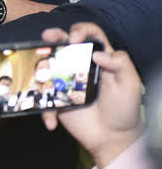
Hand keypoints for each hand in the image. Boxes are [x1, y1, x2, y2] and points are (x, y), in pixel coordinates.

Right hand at [41, 22, 142, 168]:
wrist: (113, 138)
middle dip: (53, 36)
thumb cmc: (124, 109)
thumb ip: (121, 64)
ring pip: (47, 67)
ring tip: (39, 76)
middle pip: (63, 44)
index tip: (75, 38)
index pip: (90, 35)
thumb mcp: (130, 84)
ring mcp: (65, 82)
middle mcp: (79, 66)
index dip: (81, 30)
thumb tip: (98, 54)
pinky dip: (45, 111)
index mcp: (99, 59)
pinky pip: (43, 99)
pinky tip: (53, 120)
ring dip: (39, 68)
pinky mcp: (55, 99)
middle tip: (47, 37)